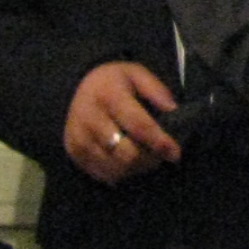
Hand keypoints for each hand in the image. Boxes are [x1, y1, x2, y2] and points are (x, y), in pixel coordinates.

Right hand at [63, 61, 181, 184]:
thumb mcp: (137, 74)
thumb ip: (157, 91)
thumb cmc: (114, 83)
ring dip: (137, 167)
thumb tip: (173, 111)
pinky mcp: (74, 152)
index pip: (138, 126)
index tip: (175, 153)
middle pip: (127, 154)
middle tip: (160, 154)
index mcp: (108, 95)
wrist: (77, 87)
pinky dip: (122, 172)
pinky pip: (104, 174)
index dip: (160, 142)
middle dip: (150, 158)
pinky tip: (128, 160)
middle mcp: (89, 118)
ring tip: (145, 156)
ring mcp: (79, 137)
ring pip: (117, 168)